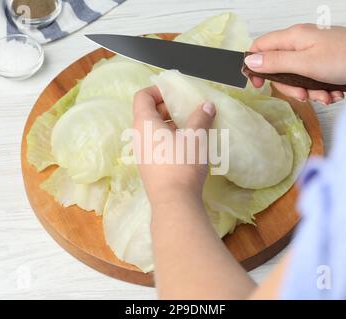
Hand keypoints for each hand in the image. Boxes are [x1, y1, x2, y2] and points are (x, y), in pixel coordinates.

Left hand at [133, 86, 215, 208]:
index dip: (157, 90)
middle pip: (148, 112)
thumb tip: (207, 105)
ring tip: (191, 127)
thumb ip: (201, 117)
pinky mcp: (149, 167)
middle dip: (168, 107)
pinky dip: (169, 138)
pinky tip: (188, 146)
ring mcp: (142, 153)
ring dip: (171, 124)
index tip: (175, 93)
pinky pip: (156, 144)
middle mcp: (139, 137)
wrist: (174, 202)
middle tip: (188, 109)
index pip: (142, 96)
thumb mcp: (196, 137)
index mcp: (145, 123)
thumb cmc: (182, 164)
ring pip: (154, 130)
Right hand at [245, 24, 345, 103]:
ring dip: (308, 91)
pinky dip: (320, 89)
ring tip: (325, 95)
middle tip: (303, 95)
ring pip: (296, 77)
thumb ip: (275, 63)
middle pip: (279, 68)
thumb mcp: (305, 63)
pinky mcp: (325, 62)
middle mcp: (301, 43)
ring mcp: (313, 52)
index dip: (254, 66)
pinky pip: (312, 79)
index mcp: (292, 38)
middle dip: (290, 86)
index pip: (260, 47)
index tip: (258, 85)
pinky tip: (332, 92)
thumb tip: (249, 61)